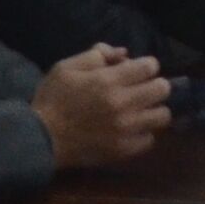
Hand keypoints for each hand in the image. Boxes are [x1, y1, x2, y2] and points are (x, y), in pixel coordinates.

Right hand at [32, 45, 172, 166]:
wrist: (41, 139)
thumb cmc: (53, 99)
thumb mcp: (67, 67)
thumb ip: (97, 55)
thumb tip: (123, 54)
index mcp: (108, 81)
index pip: (150, 67)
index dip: (145, 65)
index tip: (137, 70)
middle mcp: (123, 104)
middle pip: (163, 89)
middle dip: (154, 84)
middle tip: (141, 89)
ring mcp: (126, 129)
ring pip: (162, 115)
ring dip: (153, 109)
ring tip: (139, 110)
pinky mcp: (124, 150)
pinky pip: (150, 139)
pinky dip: (144, 133)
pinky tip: (131, 129)